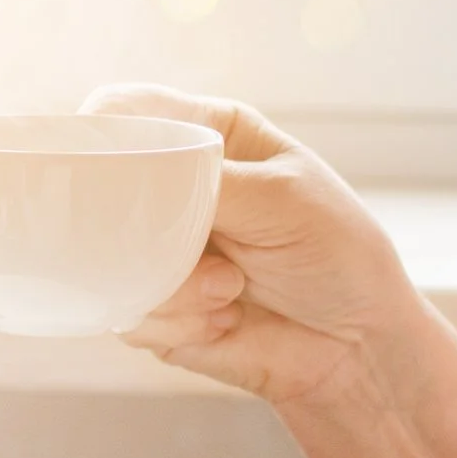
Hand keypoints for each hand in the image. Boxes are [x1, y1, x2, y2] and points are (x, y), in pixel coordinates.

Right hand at [82, 84, 418, 407]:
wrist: (358, 346)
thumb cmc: (337, 253)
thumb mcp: (281, 197)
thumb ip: (204, 179)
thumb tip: (132, 172)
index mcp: (208, 136)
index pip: (131, 111)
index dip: (104, 128)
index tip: (98, 158)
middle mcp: (174, 189)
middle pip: (105, 189)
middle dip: (141, 226)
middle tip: (192, 246)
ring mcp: (158, 249)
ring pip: (111, 259)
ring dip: (175, 285)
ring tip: (234, 289)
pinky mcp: (153, 307)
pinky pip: (129, 313)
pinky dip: (179, 321)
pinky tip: (227, 319)